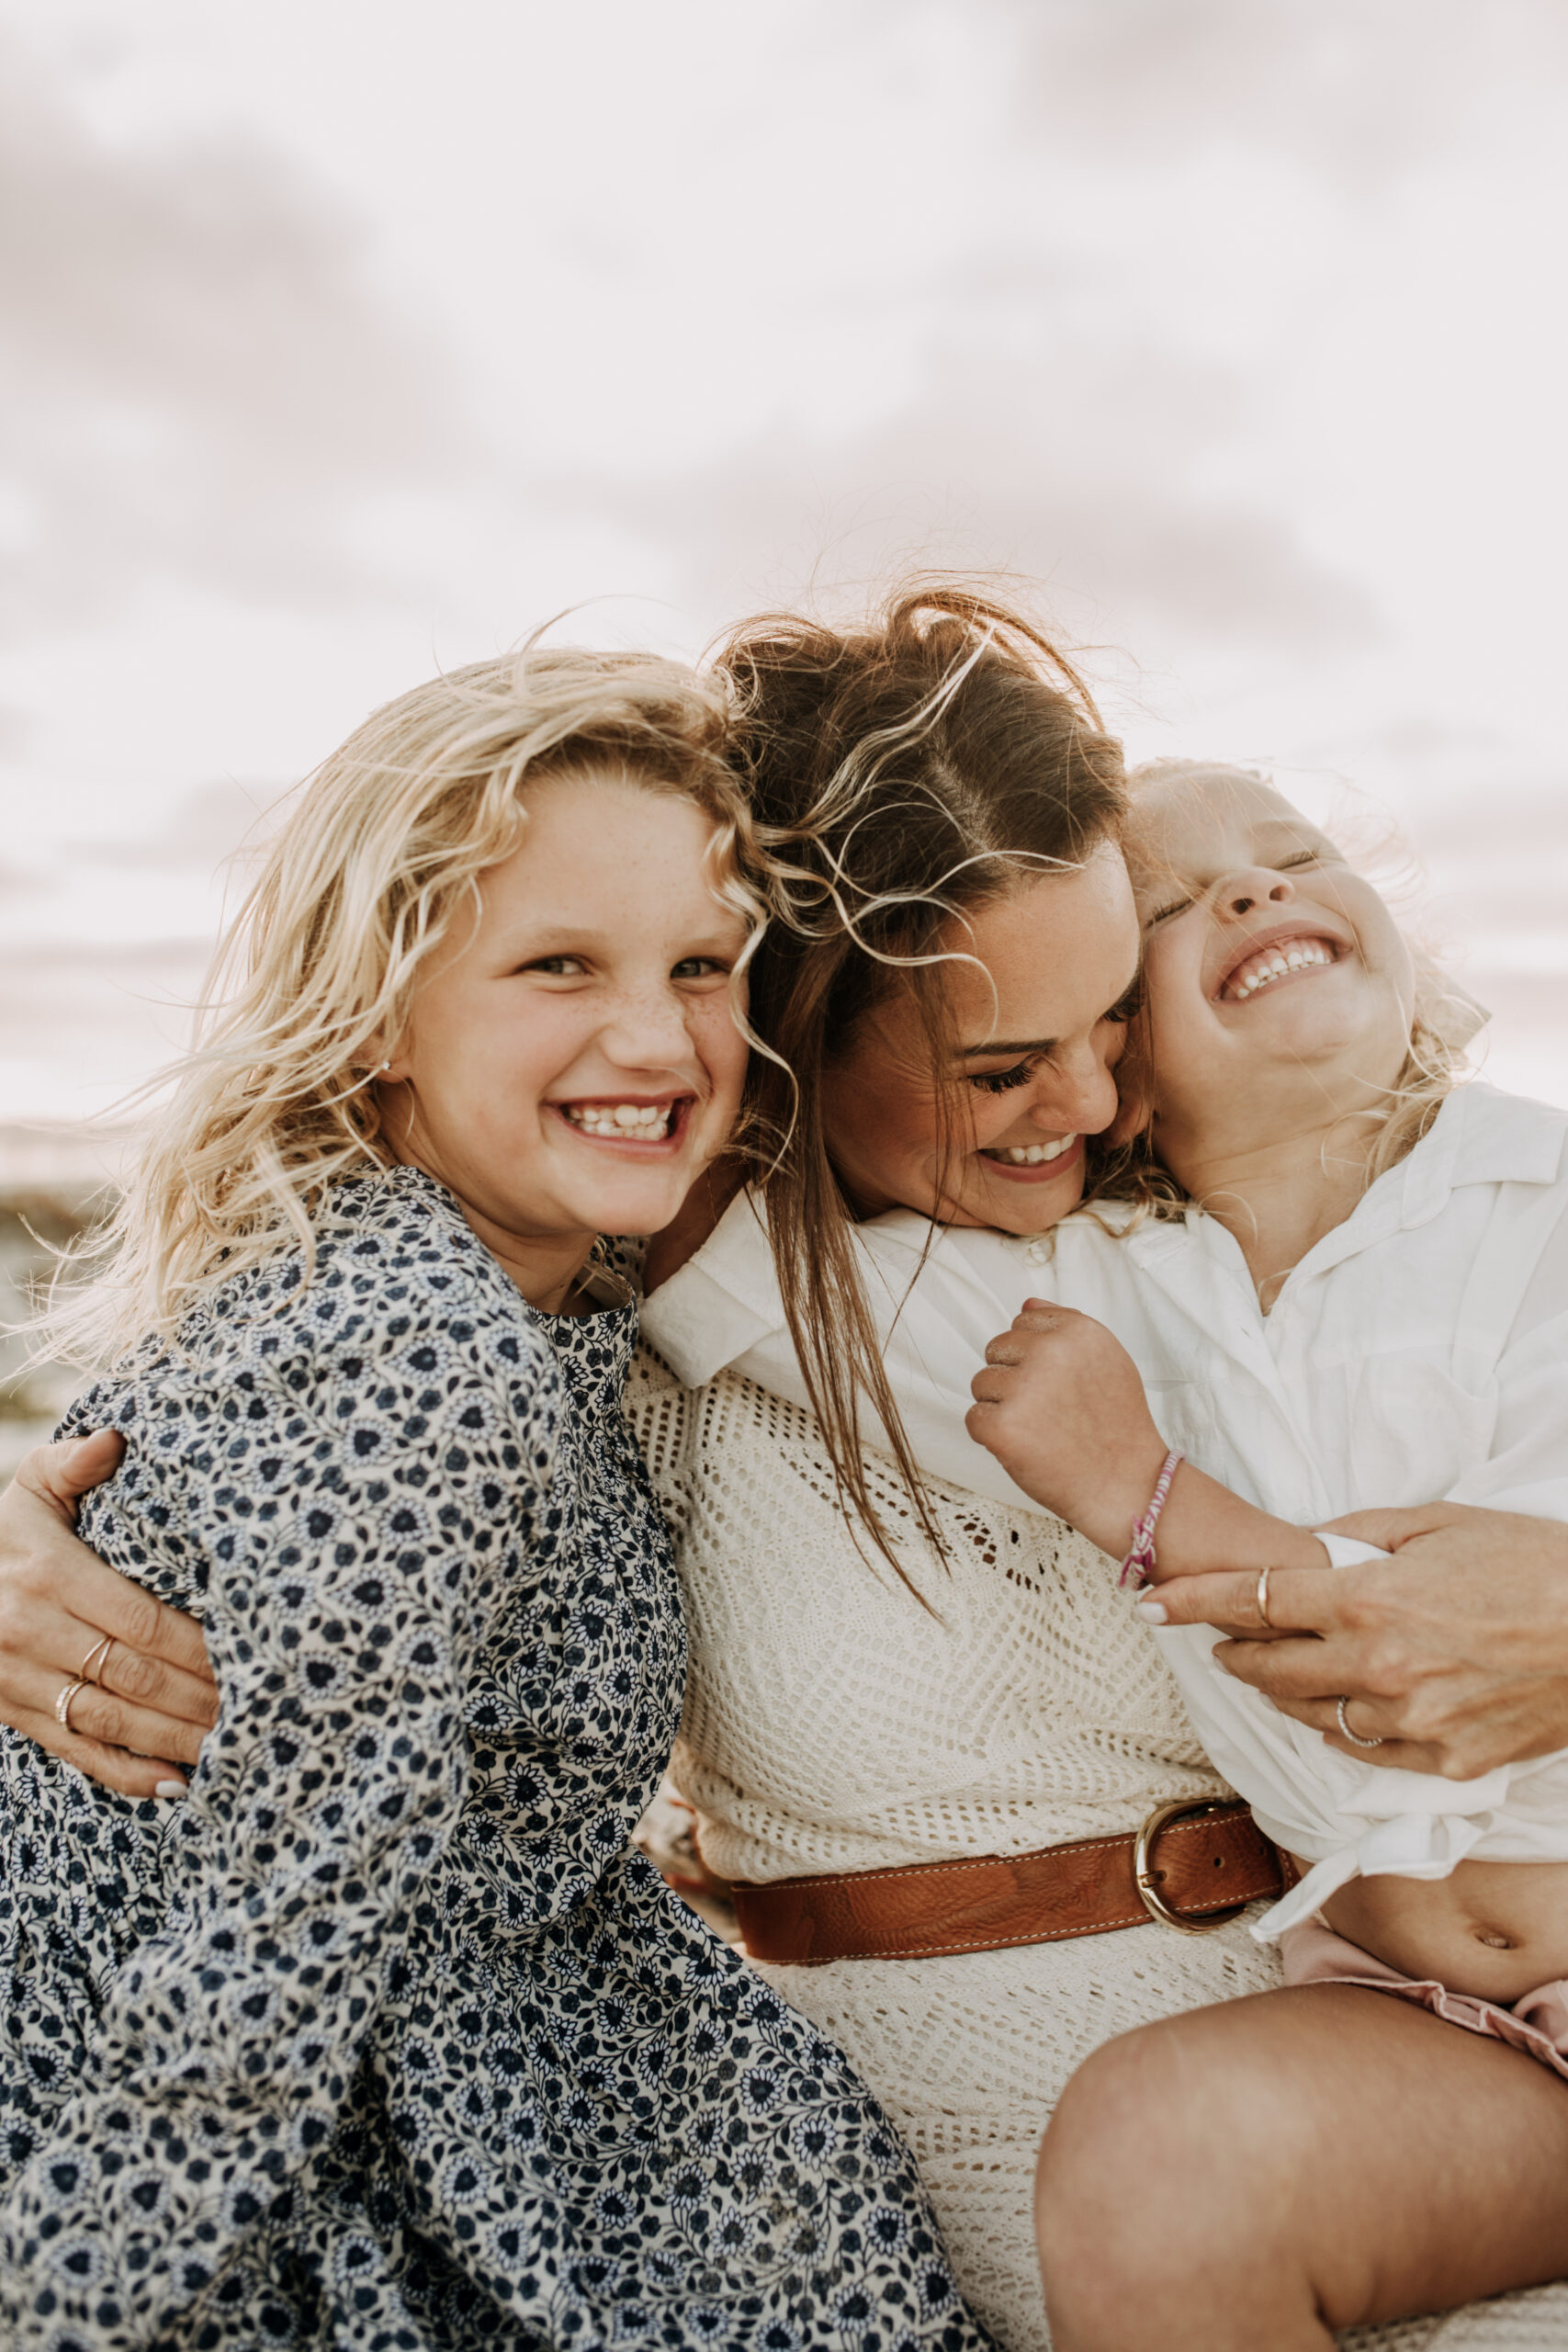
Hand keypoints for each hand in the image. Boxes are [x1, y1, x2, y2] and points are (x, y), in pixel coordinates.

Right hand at [0, 1432, 219, 1796]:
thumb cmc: (3, 1533)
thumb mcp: (28, 1488)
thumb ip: (72, 1463)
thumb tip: (115, 1439)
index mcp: (46, 1575)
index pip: (137, 1619)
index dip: (194, 1643)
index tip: (247, 1651)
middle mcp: (29, 1632)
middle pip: (132, 1675)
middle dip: (198, 1695)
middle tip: (260, 1704)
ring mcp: (19, 1682)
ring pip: (109, 1721)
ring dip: (175, 1739)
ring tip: (233, 1744)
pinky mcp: (16, 1716)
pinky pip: (77, 1754)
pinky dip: (127, 1775)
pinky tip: (176, 1784)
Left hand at [967, 1301, 1165, 1550]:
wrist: (1126, 1486)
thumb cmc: (1117, 1426)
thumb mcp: (1108, 1360)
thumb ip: (1067, 1326)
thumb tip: (1026, 1303)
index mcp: (1076, 1331)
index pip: (1023, 1321)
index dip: (1035, 1356)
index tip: (1059, 1384)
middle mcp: (1049, 1353)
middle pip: (996, 1349)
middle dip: (1013, 1378)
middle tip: (1050, 1412)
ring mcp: (1024, 1389)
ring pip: (982, 1383)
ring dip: (1002, 1407)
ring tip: (1042, 1431)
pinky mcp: (1003, 1427)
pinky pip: (974, 1419)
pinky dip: (991, 1437)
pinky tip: (1026, 1447)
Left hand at [1145, 1502, 1567, 1778]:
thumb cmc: (1533, 1561)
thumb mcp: (1439, 1521)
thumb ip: (1359, 1531)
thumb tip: (1307, 1539)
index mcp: (1368, 1597)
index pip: (1249, 1599)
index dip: (1189, 1601)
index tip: (1147, 1601)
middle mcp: (1377, 1666)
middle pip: (1264, 1665)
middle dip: (1229, 1649)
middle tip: (1216, 1636)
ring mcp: (1411, 1722)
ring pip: (1307, 1712)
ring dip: (1277, 1688)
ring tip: (1268, 1667)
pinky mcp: (1445, 1761)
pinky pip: (1363, 1748)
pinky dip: (1338, 1724)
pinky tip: (1333, 1704)